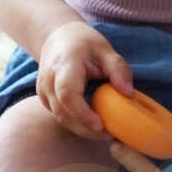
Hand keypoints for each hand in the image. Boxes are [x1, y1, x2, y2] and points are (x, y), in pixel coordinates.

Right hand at [36, 21, 132, 137]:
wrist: (57, 37)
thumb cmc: (83, 43)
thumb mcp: (106, 50)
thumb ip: (118, 70)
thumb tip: (129, 94)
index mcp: (64, 65)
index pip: (68, 94)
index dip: (82, 113)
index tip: (100, 125)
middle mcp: (48, 80)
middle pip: (62, 112)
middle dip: (85, 128)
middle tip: (109, 134)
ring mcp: (43, 90)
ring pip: (60, 118)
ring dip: (81, 129)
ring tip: (104, 132)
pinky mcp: (44, 99)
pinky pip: (59, 116)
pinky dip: (75, 123)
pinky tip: (92, 124)